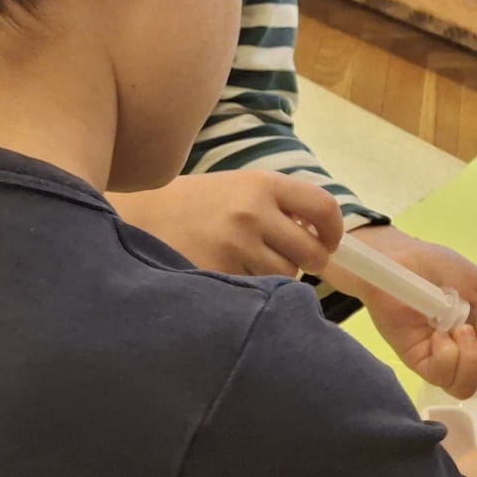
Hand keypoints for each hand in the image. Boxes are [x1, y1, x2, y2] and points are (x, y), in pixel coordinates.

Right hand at [110, 171, 342, 276]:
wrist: (142, 216)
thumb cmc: (201, 205)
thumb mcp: (242, 189)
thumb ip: (281, 208)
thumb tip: (323, 241)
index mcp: (263, 184)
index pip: (324, 207)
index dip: (334, 232)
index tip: (328, 244)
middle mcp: (252, 211)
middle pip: (311, 253)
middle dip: (308, 263)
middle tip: (292, 263)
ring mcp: (234, 244)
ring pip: (285, 278)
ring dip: (277, 279)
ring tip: (250, 266)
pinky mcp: (217, 273)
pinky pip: (255, 292)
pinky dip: (250, 291)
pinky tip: (230, 276)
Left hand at [333, 226, 476, 398]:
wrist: (402, 259)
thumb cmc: (439, 268)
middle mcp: (462, 355)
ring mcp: (439, 360)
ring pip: (466, 386)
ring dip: (471, 356)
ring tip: (459, 327)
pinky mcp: (417, 360)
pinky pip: (441, 375)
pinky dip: (447, 354)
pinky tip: (438, 333)